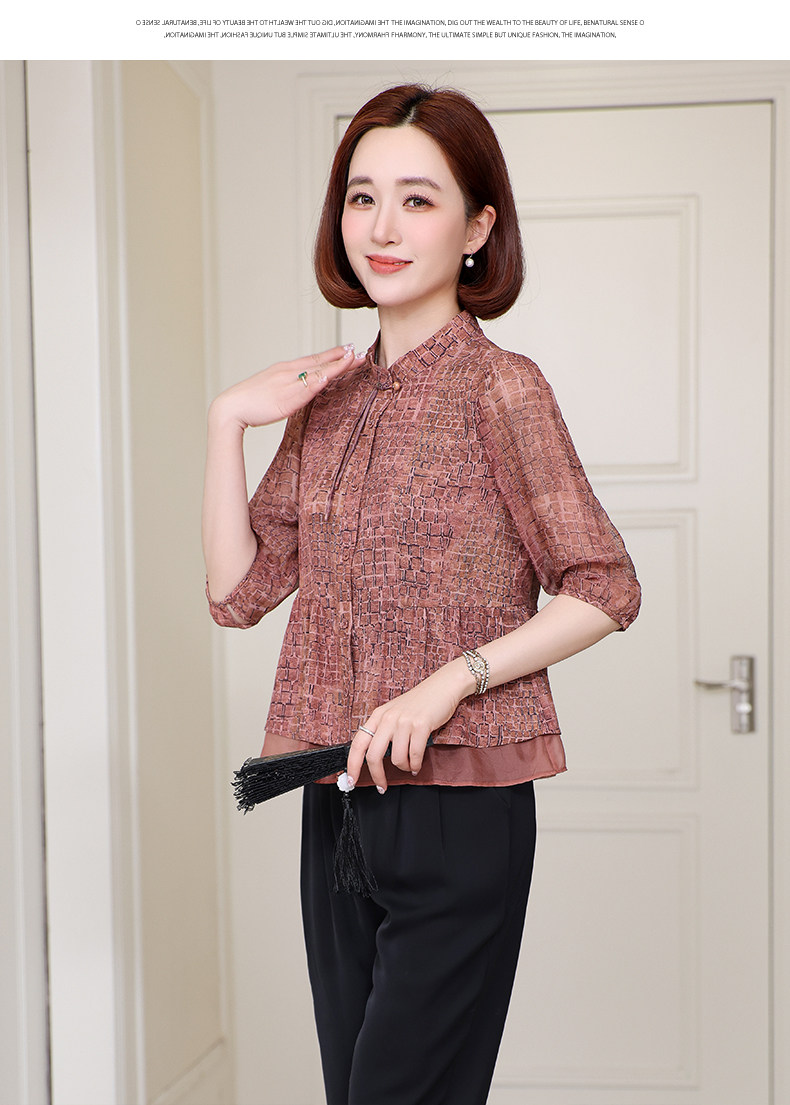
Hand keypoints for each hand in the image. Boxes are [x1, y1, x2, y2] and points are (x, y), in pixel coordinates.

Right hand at [210, 344, 364, 430]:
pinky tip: (328, 377)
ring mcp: (286, 384)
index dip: (333, 354)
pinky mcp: (284, 399)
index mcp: (285, 369)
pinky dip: (316, 382)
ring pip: (316, 373)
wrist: (230, 407)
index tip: (349, 349)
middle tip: (360, 351)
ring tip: (353, 359)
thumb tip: (304, 388)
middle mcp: (287, 372)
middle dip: (341, 357)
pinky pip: (303, 390)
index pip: (314, 359)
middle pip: (319, 363)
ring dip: (335, 366)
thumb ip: (290, 386)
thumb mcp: (273, 388)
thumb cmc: (250, 401)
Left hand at [346, 660, 473, 792]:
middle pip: (373, 755)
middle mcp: (388, 718)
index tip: (351, 781)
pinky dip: (416, 764)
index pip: (358, 744)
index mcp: (378, 716)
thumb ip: (384, 731)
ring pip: (396, 758)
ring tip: (409, 765)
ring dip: (404, 767)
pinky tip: (417, 764)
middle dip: (377, 776)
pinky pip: (415, 754)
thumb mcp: (394, 713)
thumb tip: (374, 759)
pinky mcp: (421, 725)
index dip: (352, 765)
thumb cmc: (419, 703)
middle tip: (382, 786)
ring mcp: (404, 721)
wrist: (442, 687)